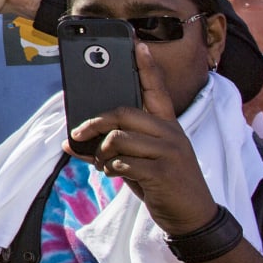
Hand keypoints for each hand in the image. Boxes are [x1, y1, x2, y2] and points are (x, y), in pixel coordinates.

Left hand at [66, 43, 217, 235]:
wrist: (192, 217)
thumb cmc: (162, 183)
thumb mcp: (139, 162)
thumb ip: (111, 148)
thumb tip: (70, 143)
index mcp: (167, 125)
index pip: (156, 90)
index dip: (146, 67)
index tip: (137, 45)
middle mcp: (170, 133)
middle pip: (124, 113)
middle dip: (95, 122)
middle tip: (77, 133)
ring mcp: (170, 152)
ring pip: (119, 138)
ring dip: (102, 153)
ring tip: (104, 163)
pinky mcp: (164, 172)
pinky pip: (124, 162)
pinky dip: (111, 168)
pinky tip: (114, 173)